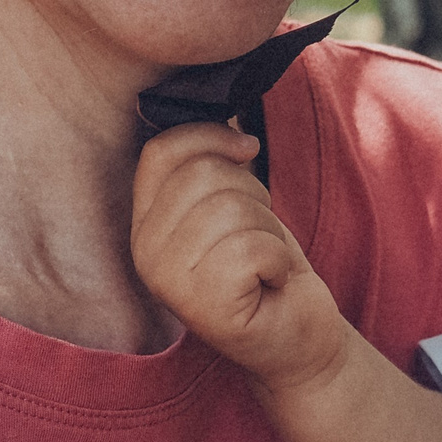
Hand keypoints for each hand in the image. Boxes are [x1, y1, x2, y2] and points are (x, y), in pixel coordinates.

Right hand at [132, 123, 346, 390]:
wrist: (297, 334)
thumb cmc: (266, 266)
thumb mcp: (234, 202)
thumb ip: (213, 162)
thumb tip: (222, 107)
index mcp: (144, 224)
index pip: (159, 151)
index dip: (209, 135)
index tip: (246, 149)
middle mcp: (144, 254)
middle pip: (202, 173)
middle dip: (251, 192)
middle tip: (257, 234)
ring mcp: (169, 284)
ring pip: (231, 207)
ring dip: (267, 229)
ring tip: (262, 261)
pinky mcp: (204, 308)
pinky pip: (254, 247)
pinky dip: (278, 259)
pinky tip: (270, 283)